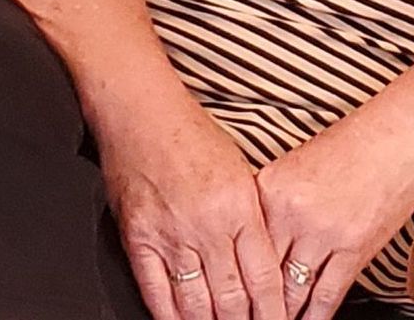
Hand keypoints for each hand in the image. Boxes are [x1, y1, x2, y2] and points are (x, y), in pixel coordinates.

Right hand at [96, 92, 286, 319]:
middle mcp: (207, 224)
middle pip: (233, 300)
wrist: (143, 114)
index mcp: (239, 205)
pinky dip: (172, 318)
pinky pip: (157, 294)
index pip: (264, 278)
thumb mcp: (240, 171)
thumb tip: (262, 267)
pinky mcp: (139, 240)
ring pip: (197, 305)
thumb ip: (251, 220)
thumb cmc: (191, 134)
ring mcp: (171, 235)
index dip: (274, 313)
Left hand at [254, 110, 413, 319]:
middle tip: (247, 317)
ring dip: (283, 314)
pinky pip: (327, 294)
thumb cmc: (354, 144)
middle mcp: (293, 210)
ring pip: (292, 291)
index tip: (231, 298)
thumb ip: (276, 203)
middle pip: (263, 272)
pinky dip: (315, 317)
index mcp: (272, 186)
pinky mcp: (354, 247)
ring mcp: (323, 231)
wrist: (400, 132)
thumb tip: (260, 241)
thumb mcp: (299, 166)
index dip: (236, 279)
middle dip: (256, 304)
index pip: (244, 246)